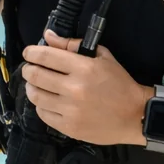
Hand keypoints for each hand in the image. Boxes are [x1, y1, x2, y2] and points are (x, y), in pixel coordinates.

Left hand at [20, 30, 153, 145]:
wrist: (135, 115)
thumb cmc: (119, 83)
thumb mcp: (102, 57)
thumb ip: (73, 44)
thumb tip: (48, 36)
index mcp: (83, 68)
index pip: (46, 56)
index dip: (31, 53)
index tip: (28, 53)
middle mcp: (74, 88)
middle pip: (35, 75)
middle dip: (28, 69)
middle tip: (30, 69)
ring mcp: (70, 110)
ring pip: (35, 96)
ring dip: (32, 87)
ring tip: (36, 85)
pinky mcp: (69, 127)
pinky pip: (43, 113)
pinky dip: (41, 105)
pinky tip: (47, 101)